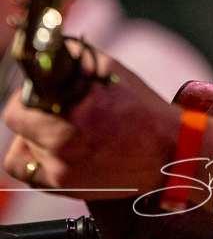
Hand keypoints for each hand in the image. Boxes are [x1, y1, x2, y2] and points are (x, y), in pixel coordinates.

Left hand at [2, 48, 181, 198]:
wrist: (167, 151)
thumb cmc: (142, 108)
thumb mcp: (112, 70)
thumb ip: (75, 56)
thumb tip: (50, 50)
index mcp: (74, 113)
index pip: (21, 104)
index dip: (28, 93)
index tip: (39, 90)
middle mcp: (63, 145)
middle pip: (18, 125)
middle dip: (31, 110)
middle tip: (48, 106)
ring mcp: (62, 171)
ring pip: (22, 148)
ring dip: (35, 135)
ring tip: (58, 128)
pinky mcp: (66, 188)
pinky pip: (29, 173)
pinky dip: (35, 159)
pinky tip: (53, 149)